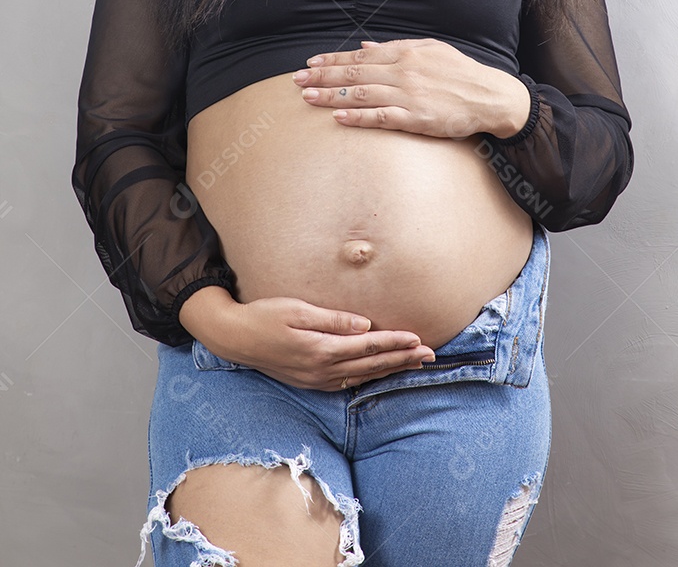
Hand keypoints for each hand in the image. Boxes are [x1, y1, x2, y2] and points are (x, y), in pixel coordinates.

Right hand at [199, 296, 435, 391]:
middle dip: (402, 359)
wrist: (234, 338)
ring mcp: (316, 379)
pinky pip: (347, 382)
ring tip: (413, 364)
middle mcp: (321, 369)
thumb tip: (365, 325)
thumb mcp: (297, 310)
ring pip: (362, 376)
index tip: (417, 338)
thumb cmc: (265, 315)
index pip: (367, 346)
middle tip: (429, 355)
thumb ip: (332, 319)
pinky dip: (368, 377)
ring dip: (390, 369)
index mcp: (321, 349)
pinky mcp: (310, 382)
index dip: (394, 342)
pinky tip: (380, 373)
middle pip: (371, 365)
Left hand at [291, 38, 530, 139]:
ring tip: (307, 97)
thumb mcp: (429, 49)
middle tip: (296, 80)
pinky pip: (382, 118)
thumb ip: (395, 46)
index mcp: (405, 53)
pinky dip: (359, 117)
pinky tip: (339, 117)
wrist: (489, 96)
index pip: (360, 56)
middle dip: (322, 76)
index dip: (332, 59)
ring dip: (332, 95)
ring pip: (362, 94)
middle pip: (354, 74)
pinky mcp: (417, 118)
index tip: (310, 63)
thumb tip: (365, 44)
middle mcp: (403, 71)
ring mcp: (409, 95)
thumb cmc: (459, 72)